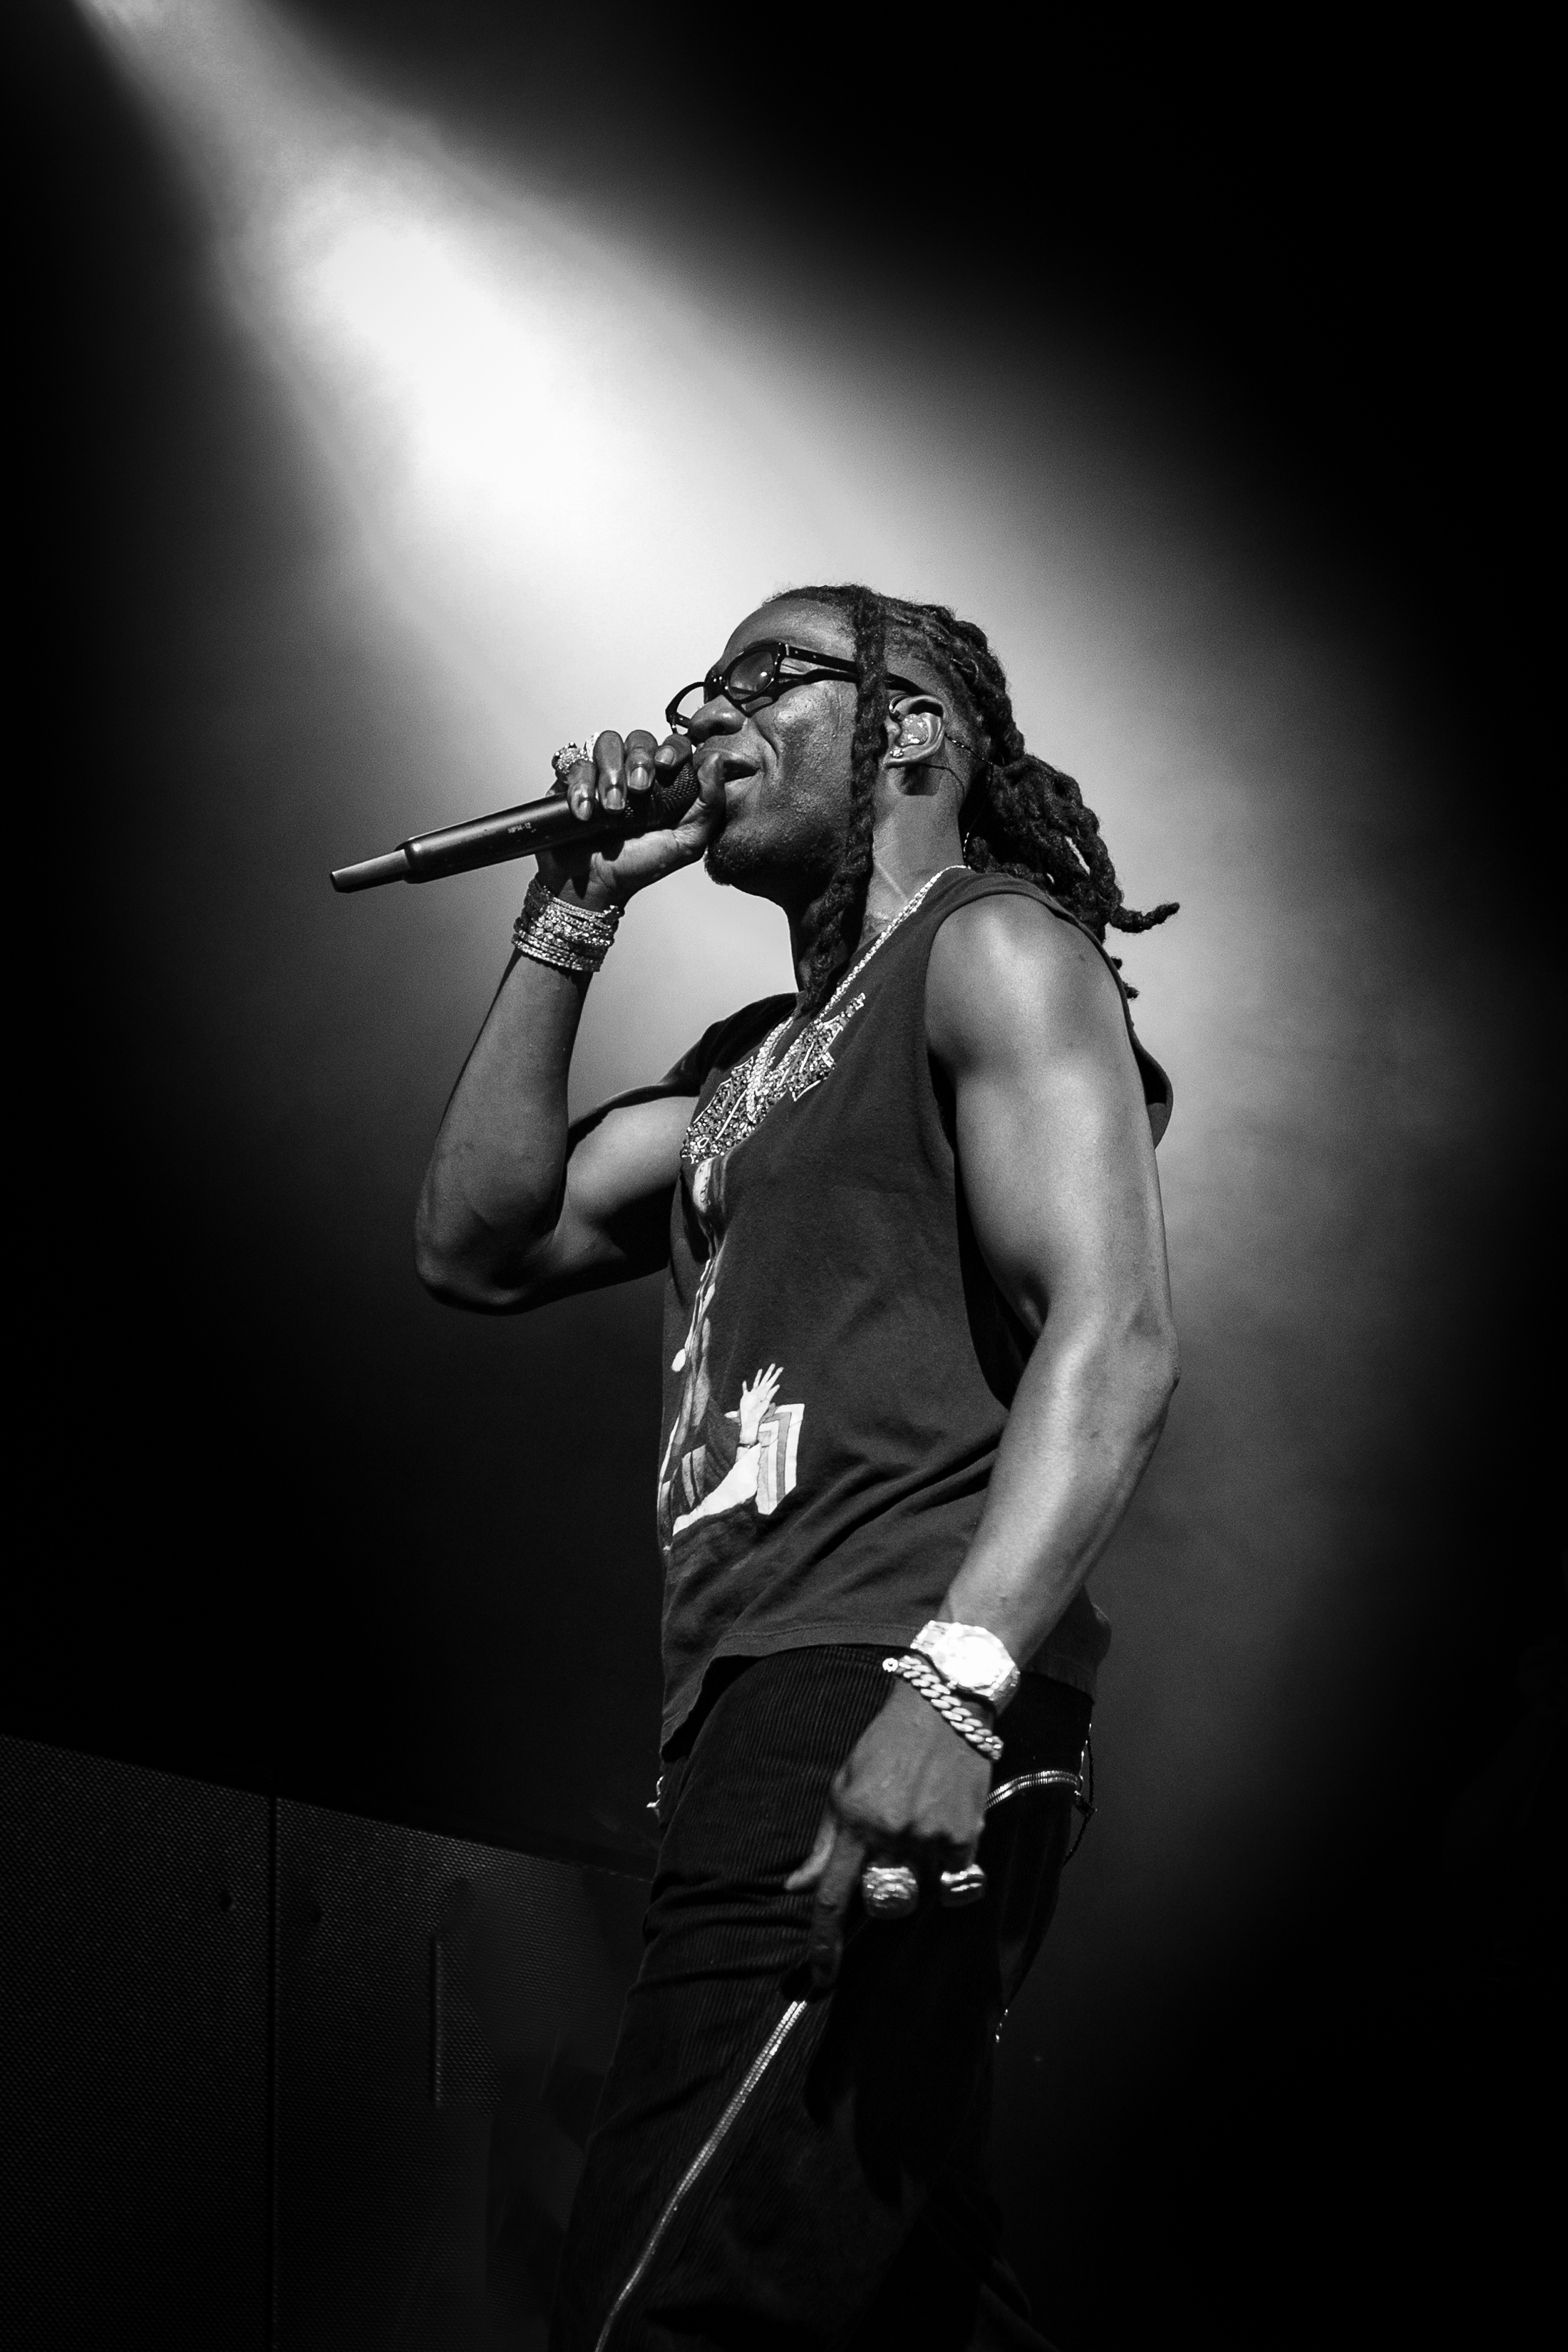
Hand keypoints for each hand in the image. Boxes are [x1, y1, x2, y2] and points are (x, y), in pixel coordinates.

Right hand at [536, 728, 724, 911]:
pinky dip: (581, 788)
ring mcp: (602, 774)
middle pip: (638, 738)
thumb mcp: (686, 843)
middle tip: (638, 789)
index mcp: (664, 782)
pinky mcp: (573, 781)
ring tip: (612, 808)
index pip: (672, 745)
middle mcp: (633, 772)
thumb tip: (717, 761)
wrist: (595, 886)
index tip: (666, 764)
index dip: (671, 747)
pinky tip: (586, 814)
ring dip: (610, 773)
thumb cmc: (639, 866)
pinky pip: (575, 764)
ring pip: (606, 744)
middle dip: (639, 759)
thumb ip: (709, 805)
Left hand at [784, 1677, 992, 1990]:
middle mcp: (892, 1834)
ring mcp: (932, 1837)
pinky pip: (953, 1878)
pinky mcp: (967, 1835)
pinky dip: (947, 1862)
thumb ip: (823, 1844)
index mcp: (855, 1821)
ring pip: (920, 1891)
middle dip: (883, 1893)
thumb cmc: (884, 1747)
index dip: (823, 1944)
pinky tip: (944, 1820)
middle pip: (882, 1903)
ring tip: (919, 1827)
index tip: (819, 1979)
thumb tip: (795, 1888)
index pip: (832, 1896)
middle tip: (891, 1856)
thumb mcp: (842, 1788)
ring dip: (917, 1873)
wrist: (944, 1708)